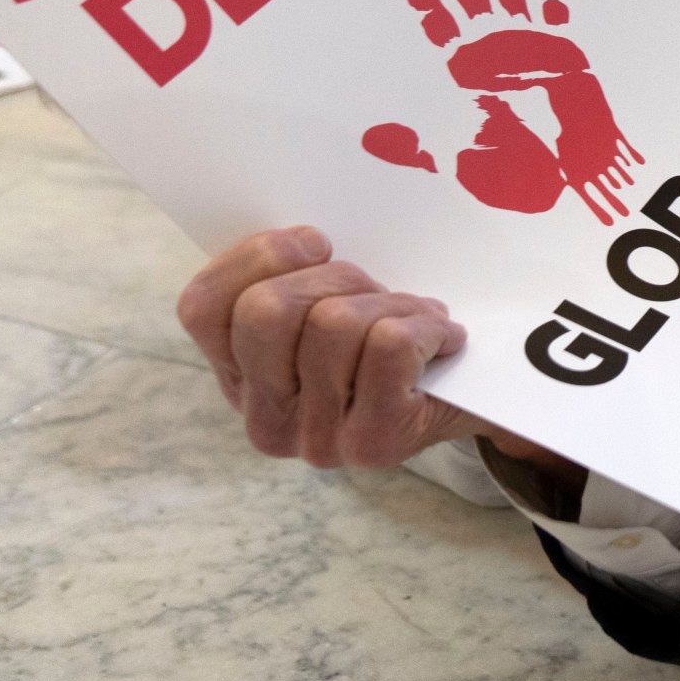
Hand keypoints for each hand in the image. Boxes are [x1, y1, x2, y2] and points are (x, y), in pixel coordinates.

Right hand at [176, 226, 479, 468]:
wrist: (476, 401)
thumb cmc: (397, 342)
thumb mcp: (334, 301)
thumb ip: (296, 273)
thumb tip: (305, 238)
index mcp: (241, 379)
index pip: (203, 307)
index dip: (258, 257)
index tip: (316, 243)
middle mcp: (266, 421)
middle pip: (265, 310)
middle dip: (335, 277)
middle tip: (374, 290)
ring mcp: (315, 440)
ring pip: (333, 323)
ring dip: (390, 303)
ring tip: (418, 318)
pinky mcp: (372, 442)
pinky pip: (388, 345)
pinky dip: (427, 325)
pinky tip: (444, 339)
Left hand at [362, 0, 644, 222]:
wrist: (569, 185)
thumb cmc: (517, 177)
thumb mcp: (455, 161)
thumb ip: (416, 146)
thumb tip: (371, 138)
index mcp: (462, 68)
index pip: (429, 7)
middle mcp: (491, 46)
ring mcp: (526, 42)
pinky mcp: (561, 47)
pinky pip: (551, 1)